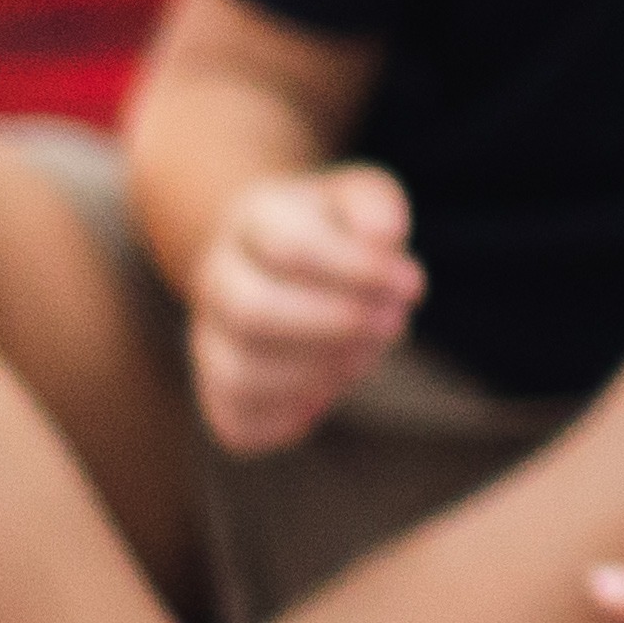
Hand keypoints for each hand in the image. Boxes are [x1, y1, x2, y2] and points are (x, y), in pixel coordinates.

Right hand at [186, 163, 420, 457]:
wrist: (278, 262)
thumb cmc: (335, 232)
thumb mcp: (361, 200)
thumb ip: (377, 210)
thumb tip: (383, 239)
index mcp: (252, 221)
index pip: (291, 247)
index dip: (360, 270)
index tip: (413, 285)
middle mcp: (218, 280)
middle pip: (252, 311)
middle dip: (336, 325)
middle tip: (393, 325)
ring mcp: (210, 339)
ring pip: (243, 373)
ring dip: (319, 373)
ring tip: (363, 354)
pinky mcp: (219, 394)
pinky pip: (241, 422)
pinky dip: (291, 417)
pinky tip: (328, 390)